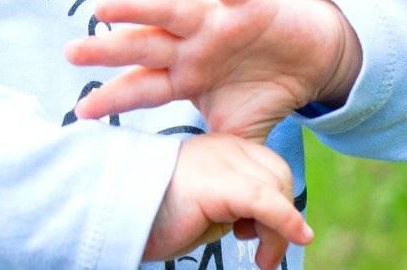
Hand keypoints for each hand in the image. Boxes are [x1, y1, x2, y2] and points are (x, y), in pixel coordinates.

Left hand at [62, 0, 361, 142]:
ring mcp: (216, 22)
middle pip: (143, 46)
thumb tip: (199, 199)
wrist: (310, 59)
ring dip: (138, 8)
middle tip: (72, 54)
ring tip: (105, 8)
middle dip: (108, 51)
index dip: (114, 100)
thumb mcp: (237, 132)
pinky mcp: (248, 3)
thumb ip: (214, 156)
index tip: (80, 112)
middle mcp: (192, 45)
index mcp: (185, 76)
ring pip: (171, 10)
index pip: (143, 88)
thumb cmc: (263, 90)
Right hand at [144, 132, 312, 269]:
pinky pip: (267, 202)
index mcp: (221, 147)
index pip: (270, 168)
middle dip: (282, 217)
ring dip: (279, 233)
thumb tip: (267, 225)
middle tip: (262, 251)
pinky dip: (285, 224)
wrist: (118, 211)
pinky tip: (287, 243)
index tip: (257, 235)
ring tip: (262, 260)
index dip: (278, 203)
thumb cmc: (156, 215)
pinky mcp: (220, 183)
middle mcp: (225, 147)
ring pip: (277, 192)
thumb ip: (235, 206)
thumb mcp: (207, 207)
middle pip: (279, 176)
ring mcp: (222, 161)